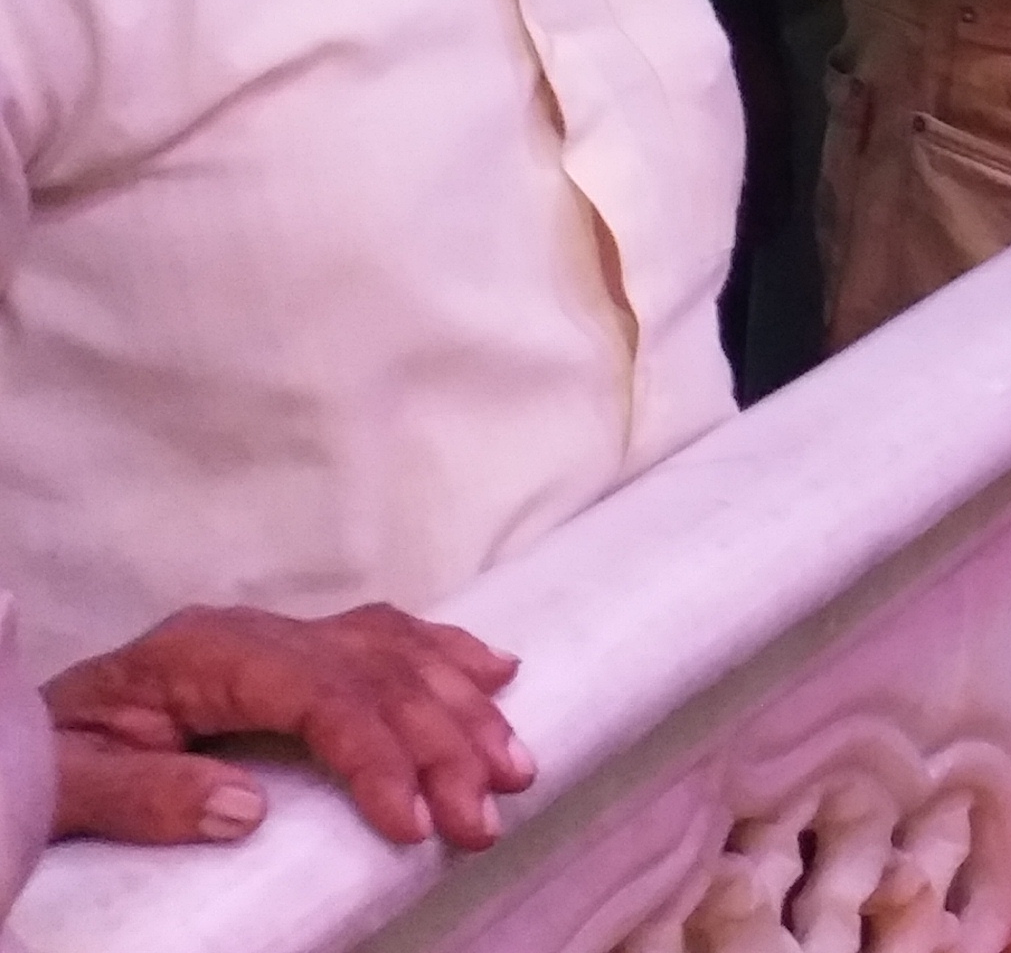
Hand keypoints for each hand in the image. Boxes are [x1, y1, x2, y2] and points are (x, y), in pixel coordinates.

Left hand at [47, 606, 528, 851]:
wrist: (24, 729)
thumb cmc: (46, 756)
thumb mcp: (65, 781)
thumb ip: (143, 793)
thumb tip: (244, 810)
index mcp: (205, 653)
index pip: (322, 694)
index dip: (379, 755)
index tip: (415, 824)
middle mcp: (256, 632)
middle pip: (378, 674)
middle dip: (444, 746)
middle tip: (483, 819)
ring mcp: (280, 634)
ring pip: (399, 654)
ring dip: (465, 709)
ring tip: (515, 767)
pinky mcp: (292, 647)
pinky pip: (388, 636)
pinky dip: (449, 654)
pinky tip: (498, 672)